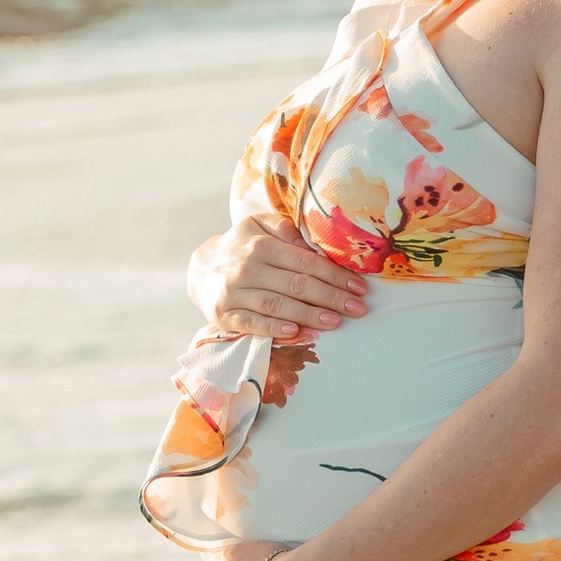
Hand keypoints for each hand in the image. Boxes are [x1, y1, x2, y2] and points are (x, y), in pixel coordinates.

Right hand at [192, 219, 370, 343]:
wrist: (201, 269)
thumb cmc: (242, 247)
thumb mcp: (259, 226)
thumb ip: (285, 229)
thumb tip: (313, 245)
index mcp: (261, 244)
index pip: (305, 262)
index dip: (335, 275)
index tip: (359, 287)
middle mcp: (247, 268)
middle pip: (296, 285)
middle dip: (331, 297)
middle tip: (357, 308)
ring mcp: (234, 293)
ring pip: (278, 305)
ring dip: (309, 315)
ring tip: (336, 322)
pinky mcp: (224, 315)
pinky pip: (253, 324)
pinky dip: (276, 330)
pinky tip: (299, 334)